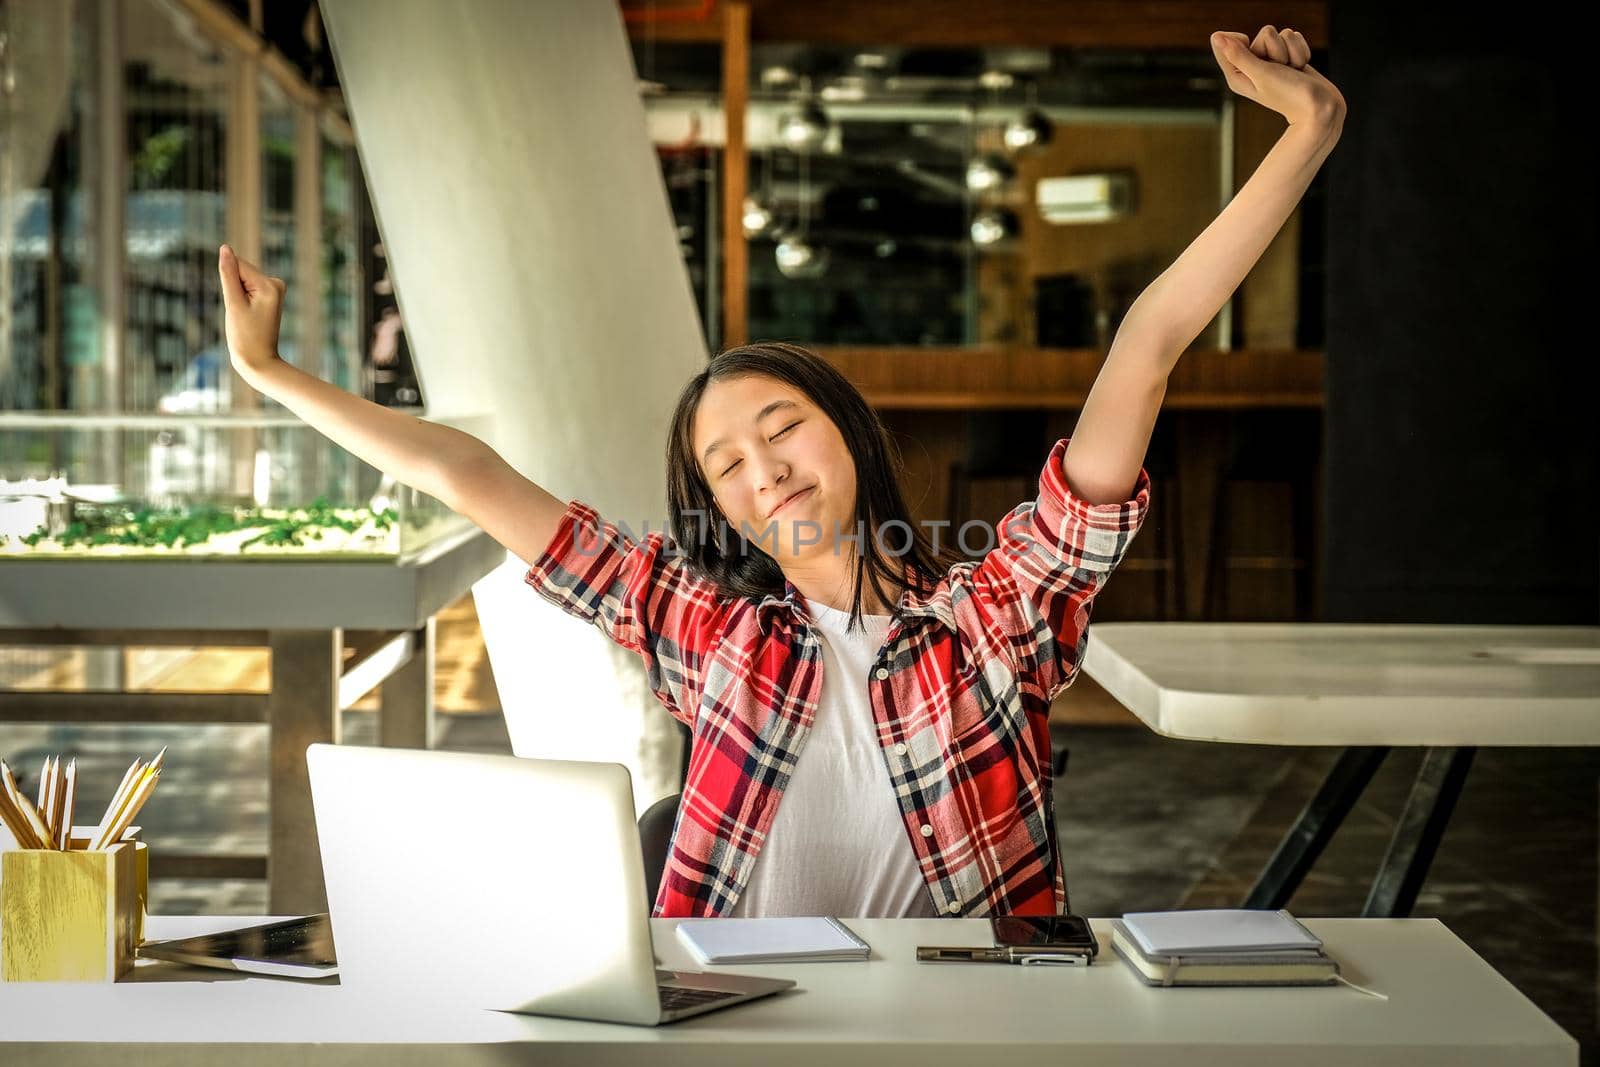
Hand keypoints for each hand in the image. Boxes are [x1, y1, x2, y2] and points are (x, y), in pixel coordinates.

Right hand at [217, 244, 285, 377]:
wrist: (258, 360)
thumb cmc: (244, 335)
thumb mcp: (233, 303)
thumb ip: (228, 273)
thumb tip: (225, 248)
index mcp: (270, 284)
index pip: (238, 266)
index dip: (230, 285)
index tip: (239, 306)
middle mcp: (276, 284)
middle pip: (241, 272)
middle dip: (234, 290)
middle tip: (242, 314)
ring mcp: (274, 290)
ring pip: (242, 281)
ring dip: (237, 296)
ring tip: (245, 316)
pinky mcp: (269, 297)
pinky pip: (246, 290)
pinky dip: (241, 301)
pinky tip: (248, 315)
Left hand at [1210, 26, 1345, 129]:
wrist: (1320, 106)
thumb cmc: (1288, 95)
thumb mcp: (1261, 74)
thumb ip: (1239, 55)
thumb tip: (1216, 36)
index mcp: (1237, 74)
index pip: (1227, 42)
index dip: (1241, 41)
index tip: (1253, 52)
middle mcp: (1252, 66)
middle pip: (1264, 34)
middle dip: (1277, 48)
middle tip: (1280, 69)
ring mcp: (1271, 61)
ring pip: (1283, 34)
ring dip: (1292, 51)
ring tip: (1292, 71)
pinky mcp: (1288, 56)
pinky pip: (1295, 37)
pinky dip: (1301, 52)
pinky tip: (1300, 68)